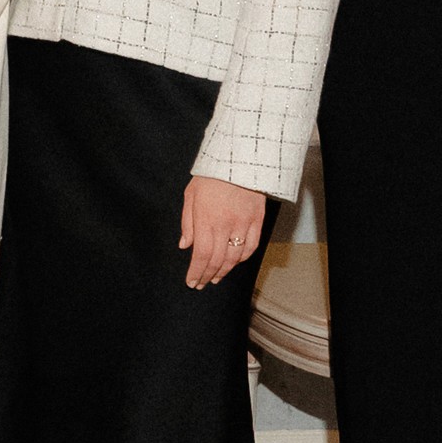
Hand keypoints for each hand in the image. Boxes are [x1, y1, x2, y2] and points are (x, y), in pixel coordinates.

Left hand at [178, 174, 266, 290]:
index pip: (201, 255)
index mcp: (206, 219)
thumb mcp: (191, 194)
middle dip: (207, 275)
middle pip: (217, 260)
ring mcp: (243, 223)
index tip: (192, 282)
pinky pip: (251, 247)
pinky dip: (242, 259)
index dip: (196, 272)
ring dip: (224, 271)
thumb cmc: (211, 175)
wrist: (240, 159)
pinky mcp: (257, 220)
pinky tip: (234, 263)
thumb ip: (187, 222)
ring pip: (234, 257)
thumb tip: (184, 246)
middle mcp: (225, 224)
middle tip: (202, 283)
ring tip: (216, 277)